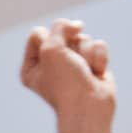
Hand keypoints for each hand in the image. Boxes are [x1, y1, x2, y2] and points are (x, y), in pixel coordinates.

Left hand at [21, 18, 115, 132]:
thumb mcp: (51, 48)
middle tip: (72, 66)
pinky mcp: (92, 65)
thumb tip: (78, 25)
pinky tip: (97, 74)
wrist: (90, 106)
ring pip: (82, 38)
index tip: (53, 61)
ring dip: (86, 53)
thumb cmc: (66, 82)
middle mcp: (51, 64)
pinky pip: (98, 45)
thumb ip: (60, 27)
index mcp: (31, 65)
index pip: (38, 33)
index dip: (48, 42)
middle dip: (70, 47)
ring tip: (85, 72)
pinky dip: (99, 58)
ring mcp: (73, 64)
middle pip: (62, 34)